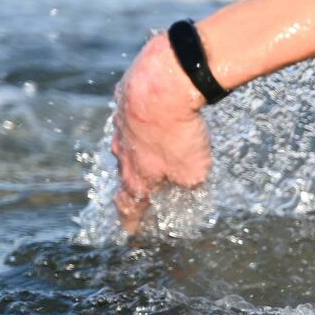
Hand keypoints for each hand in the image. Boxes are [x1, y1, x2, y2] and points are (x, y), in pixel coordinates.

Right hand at [111, 36, 212, 233]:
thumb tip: (186, 184)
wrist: (161, 85)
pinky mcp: (126, 99)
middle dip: (137, 181)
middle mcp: (122, 152)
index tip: (131, 229)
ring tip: (155, 150)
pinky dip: (144, 120)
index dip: (131, 219)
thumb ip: (187, 184)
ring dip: (141, 148)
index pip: (129, 205)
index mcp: (136, 176)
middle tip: (147, 186)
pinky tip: (157, 115)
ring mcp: (121, 125)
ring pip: (129, 143)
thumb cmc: (177, 134)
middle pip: (128, 172)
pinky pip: (134, 115)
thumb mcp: (193, 172)